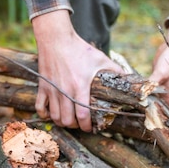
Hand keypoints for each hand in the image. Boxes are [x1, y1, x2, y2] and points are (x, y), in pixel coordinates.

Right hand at [32, 10, 123, 131]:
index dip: (87, 126)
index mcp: (80, 87)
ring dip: (62, 122)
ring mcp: (52, 90)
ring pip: (55, 117)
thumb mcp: (100, 58)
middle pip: (68, 120)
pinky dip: (45, 114)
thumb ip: (115, 70)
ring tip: (69, 120)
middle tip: (80, 124)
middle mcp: (65, 92)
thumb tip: (128, 77)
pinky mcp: (43, 87)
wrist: (56, 39)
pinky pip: (40, 108)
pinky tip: (51, 114)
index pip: (82, 116)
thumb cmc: (79, 49)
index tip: (90, 128)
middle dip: (75, 126)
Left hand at [149, 23, 168, 116]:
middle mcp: (168, 93)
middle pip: (167, 111)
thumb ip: (153, 83)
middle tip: (155, 132)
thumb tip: (143, 94)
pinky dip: (148, 98)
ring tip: (146, 121)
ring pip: (159, 103)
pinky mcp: (157, 82)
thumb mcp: (162, 71)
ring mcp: (163, 88)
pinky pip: (153, 94)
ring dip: (154, 110)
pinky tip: (141, 102)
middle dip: (163, 121)